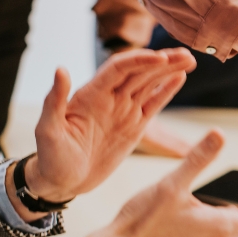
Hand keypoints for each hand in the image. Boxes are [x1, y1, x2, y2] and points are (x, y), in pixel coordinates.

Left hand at [23, 48, 196, 203]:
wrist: (62, 182)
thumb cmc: (50, 158)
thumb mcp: (48, 131)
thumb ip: (54, 100)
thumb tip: (61, 69)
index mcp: (91, 94)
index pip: (119, 68)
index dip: (140, 60)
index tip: (160, 58)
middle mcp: (110, 97)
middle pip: (140, 71)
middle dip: (163, 61)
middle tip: (186, 54)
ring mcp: (124, 110)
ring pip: (151, 83)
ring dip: (170, 70)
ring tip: (189, 59)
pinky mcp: (135, 125)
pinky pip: (154, 103)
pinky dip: (168, 89)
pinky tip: (181, 77)